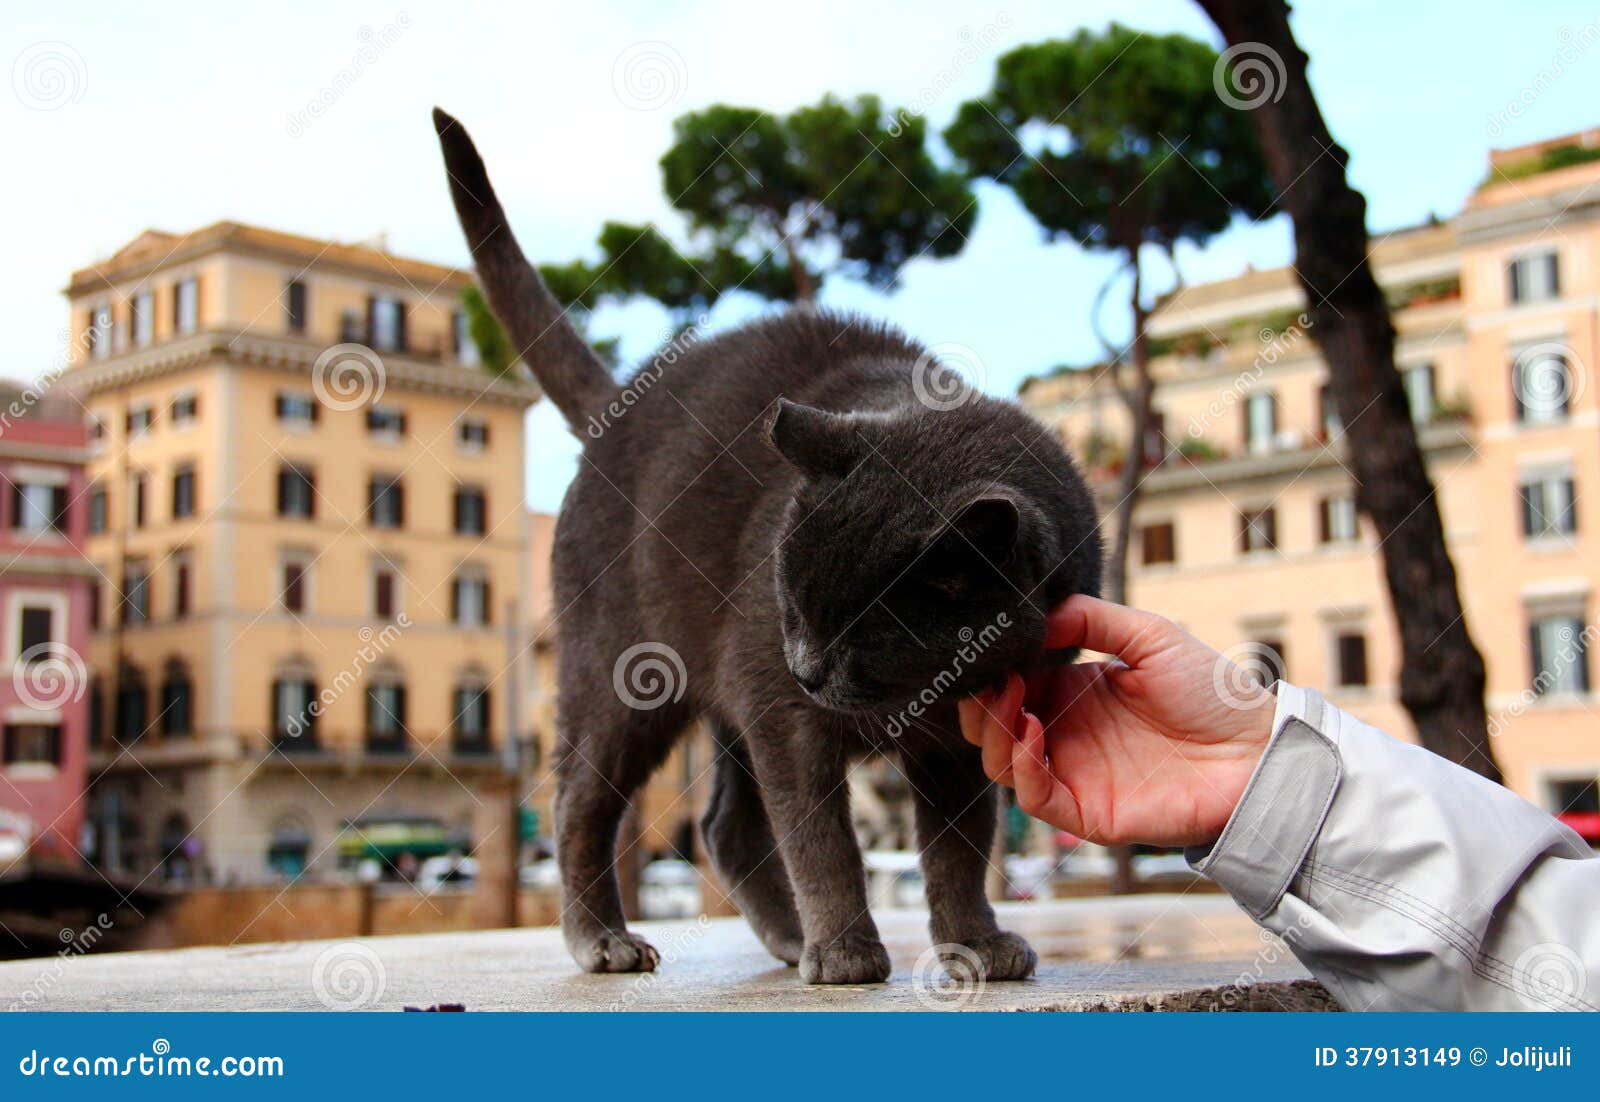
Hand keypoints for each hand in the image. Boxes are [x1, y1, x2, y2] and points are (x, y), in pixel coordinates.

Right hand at [958, 595, 1275, 847]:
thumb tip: (1032, 619)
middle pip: (991, 729)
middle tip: (988, 675)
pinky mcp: (1086, 812)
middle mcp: (1065, 736)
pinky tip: (1031, 729)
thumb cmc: (1211, 692)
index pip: (1008, 688)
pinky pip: (1034, 797)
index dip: (991, 671)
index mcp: (1072, 695)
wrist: (1256, 749)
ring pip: (1000, 763)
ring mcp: (1073, 775)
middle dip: (979, 702)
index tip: (987, 647)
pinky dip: (1021, 764)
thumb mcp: (1149, 634)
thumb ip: (1089, 618)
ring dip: (994, 729)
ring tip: (1010, 695)